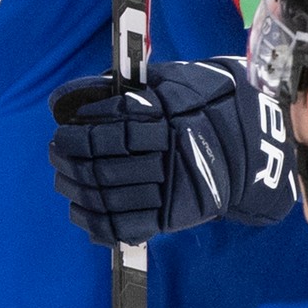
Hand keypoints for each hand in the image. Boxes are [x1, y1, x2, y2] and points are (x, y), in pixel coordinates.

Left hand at [48, 58, 296, 246]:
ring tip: (62, 178)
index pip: (116, 122)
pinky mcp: (172, 216)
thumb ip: (128, 87)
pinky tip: (78, 210)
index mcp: (171, 115)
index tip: (66, 127)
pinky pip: (124, 225)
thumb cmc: (201, 107)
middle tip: (56, 151)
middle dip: (70, 157)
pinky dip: (94, 222)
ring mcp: (171, 188)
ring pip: (109, 194)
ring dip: (76, 187)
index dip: (84, 128)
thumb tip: (74, 95)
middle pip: (104, 161)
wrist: (250, 149)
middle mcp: (170, 153)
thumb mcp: (173, 82)